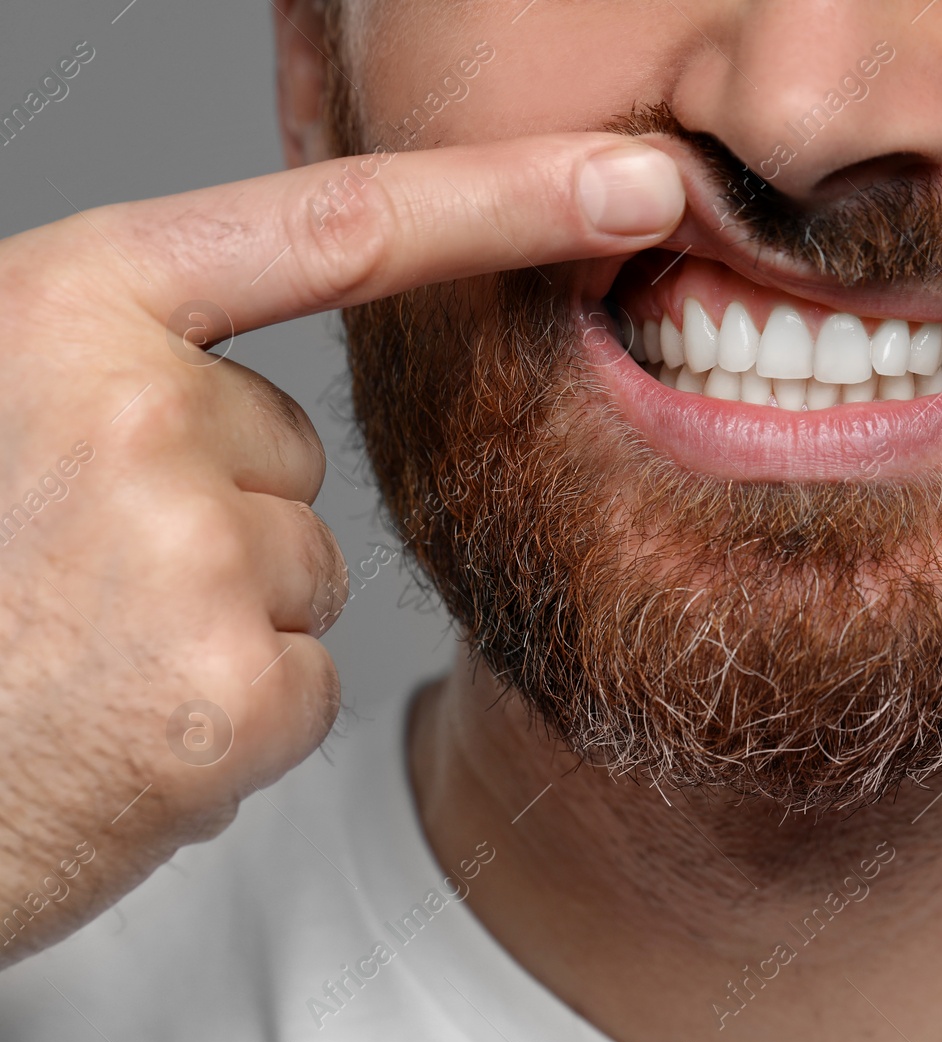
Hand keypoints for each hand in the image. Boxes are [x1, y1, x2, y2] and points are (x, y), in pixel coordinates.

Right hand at [0, 134, 683, 964]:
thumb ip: (132, 364)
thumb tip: (267, 393)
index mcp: (72, 314)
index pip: (338, 228)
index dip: (506, 196)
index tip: (636, 181)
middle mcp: (138, 412)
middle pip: (296, 453)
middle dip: (220, 517)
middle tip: (80, 582)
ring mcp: (191, 553)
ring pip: (307, 572)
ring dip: (224, 623)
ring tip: (87, 657)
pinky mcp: (235, 692)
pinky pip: (309, 682)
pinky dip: (237, 717)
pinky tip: (126, 727)